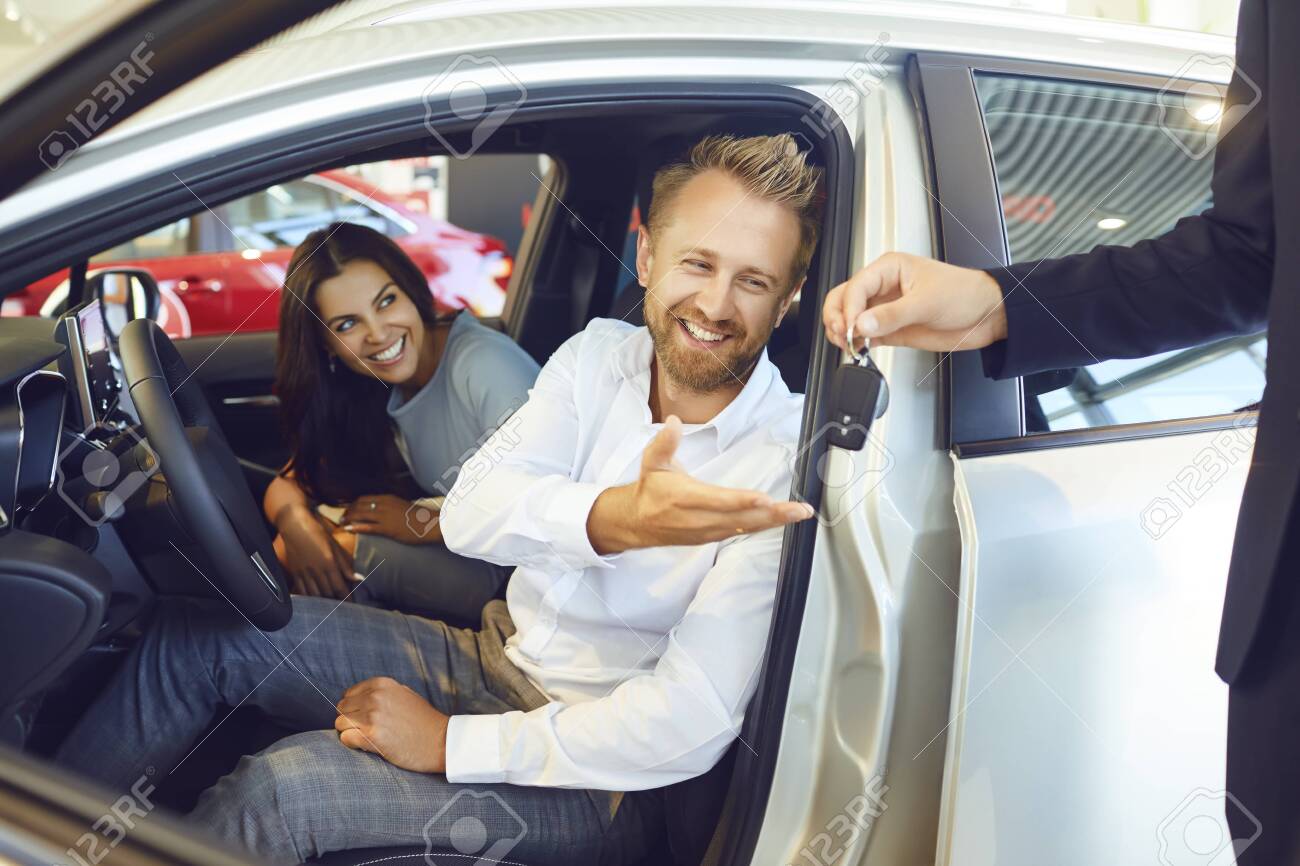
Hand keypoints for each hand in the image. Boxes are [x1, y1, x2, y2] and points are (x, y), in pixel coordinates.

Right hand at [273, 507, 353, 598]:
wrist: (294, 525)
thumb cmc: (318, 533)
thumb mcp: (335, 546)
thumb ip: (346, 565)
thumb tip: (358, 579)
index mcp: (328, 563)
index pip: (339, 587)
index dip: (346, 598)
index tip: (352, 604)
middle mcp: (316, 570)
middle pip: (328, 594)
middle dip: (336, 602)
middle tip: (343, 606)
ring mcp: (303, 573)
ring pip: (314, 595)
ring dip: (323, 602)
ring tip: (330, 605)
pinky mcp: (294, 573)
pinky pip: (301, 591)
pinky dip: (309, 598)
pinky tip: (314, 601)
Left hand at [334, 676, 447, 773]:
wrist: (441, 741)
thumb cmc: (423, 720)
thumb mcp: (405, 694)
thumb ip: (383, 692)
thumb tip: (359, 697)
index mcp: (381, 684)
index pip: (348, 694)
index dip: (354, 708)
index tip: (364, 718)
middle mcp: (375, 697)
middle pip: (341, 709)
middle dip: (350, 720)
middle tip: (365, 730)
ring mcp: (373, 716)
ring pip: (340, 723)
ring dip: (349, 732)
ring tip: (366, 739)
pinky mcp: (372, 736)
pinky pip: (345, 738)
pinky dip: (352, 744)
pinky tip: (367, 745)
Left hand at [342, 494, 440, 543]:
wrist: (430, 524)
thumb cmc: (420, 518)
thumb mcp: (404, 507)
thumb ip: (392, 507)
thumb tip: (385, 512)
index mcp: (388, 498)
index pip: (365, 498)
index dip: (354, 504)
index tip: (349, 509)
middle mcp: (384, 504)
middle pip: (359, 505)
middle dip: (348, 510)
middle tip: (342, 516)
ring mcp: (385, 516)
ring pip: (360, 514)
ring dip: (348, 518)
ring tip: (342, 522)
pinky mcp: (387, 528)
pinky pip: (367, 526)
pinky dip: (356, 527)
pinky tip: (348, 528)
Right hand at [587, 416, 814, 554]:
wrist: (637, 522)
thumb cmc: (650, 489)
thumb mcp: (652, 462)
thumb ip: (664, 443)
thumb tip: (673, 423)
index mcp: (685, 498)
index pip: (719, 501)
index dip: (742, 501)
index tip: (764, 498)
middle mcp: (699, 519)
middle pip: (741, 519)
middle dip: (773, 515)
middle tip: (798, 509)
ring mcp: (708, 532)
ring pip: (746, 528)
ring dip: (774, 522)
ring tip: (798, 514)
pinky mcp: (713, 537)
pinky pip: (742, 533)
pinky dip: (763, 527)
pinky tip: (781, 521)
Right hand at [823, 252, 1007, 352]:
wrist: (988, 315)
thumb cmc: (965, 294)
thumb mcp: (928, 302)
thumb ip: (892, 315)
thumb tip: (862, 324)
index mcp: (889, 269)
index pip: (856, 287)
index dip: (848, 308)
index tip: (851, 328)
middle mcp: (883, 288)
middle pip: (843, 299)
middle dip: (838, 318)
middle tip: (844, 336)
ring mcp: (885, 310)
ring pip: (849, 319)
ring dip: (843, 333)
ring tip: (850, 346)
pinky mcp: (891, 329)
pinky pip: (864, 337)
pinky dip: (857, 345)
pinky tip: (860, 351)